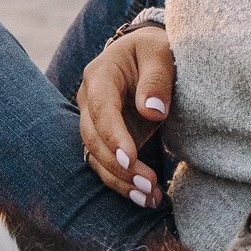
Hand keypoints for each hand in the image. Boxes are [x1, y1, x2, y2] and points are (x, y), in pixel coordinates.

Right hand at [77, 26, 172, 205]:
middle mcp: (90, 100)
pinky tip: (147, 199)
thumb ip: (157, 80)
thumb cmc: (155, 51)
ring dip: (121, 181)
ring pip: (96, 157)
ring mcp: (95, 121)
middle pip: (93, 139)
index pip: (101, 109)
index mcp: (100, 74)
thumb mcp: (160, 54)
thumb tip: (151, 112)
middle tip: (149, 185)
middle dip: (119, 166)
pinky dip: (124, 183)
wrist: (148, 54)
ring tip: (151, 199)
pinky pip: (107, 165)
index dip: (112, 136)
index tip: (130, 158)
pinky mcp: (106, 138)